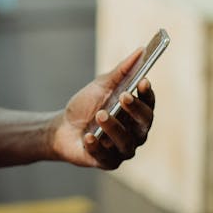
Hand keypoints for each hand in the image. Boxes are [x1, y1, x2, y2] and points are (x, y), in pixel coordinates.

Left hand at [49, 49, 155, 169]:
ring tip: (100, 115)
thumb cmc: (86, 105)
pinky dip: (97, 146)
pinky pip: (106, 157)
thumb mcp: (101, 85)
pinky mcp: (108, 162)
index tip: (143, 81)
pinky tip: (88, 137)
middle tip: (123, 96)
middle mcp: (135, 132)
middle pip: (144, 124)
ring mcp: (122, 149)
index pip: (149, 104)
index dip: (148, 94)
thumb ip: (121, 71)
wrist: (62, 127)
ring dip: (114, 128)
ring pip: (126, 142)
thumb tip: (140, 50)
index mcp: (136, 113)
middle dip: (134, 109)